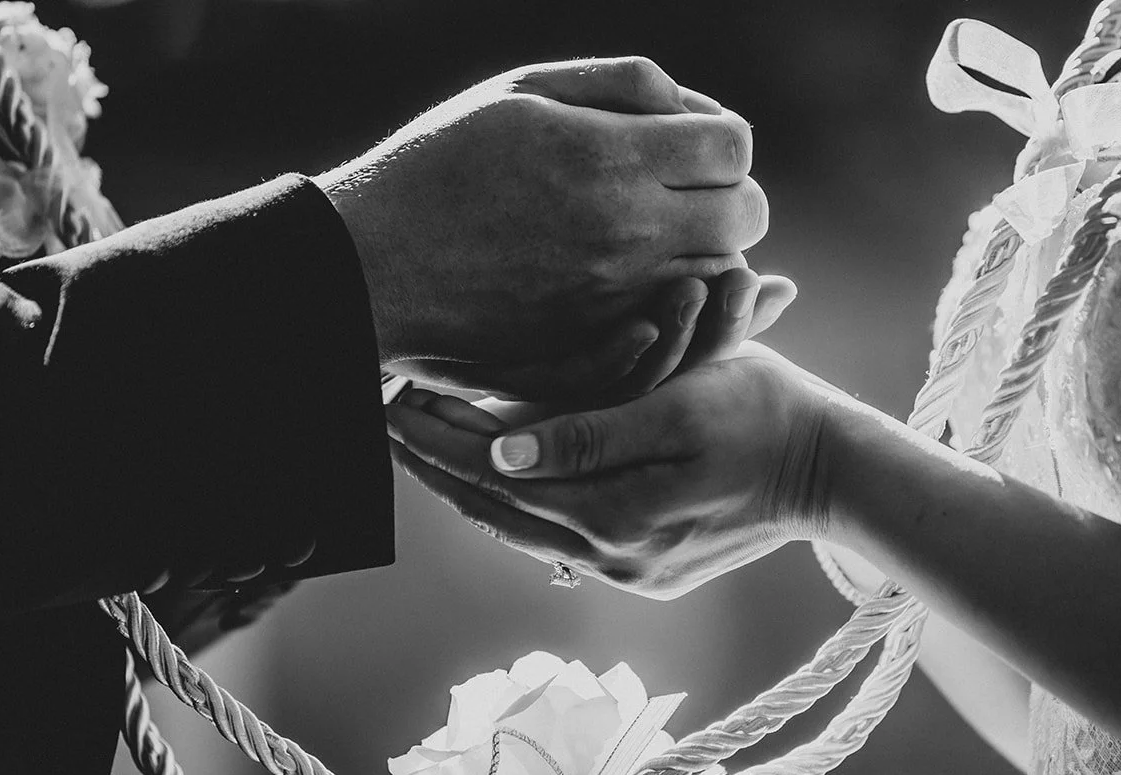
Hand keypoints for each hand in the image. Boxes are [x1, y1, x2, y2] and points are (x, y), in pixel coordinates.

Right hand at [317, 57, 774, 398]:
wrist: (375, 264)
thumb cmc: (442, 163)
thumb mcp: (524, 90)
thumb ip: (622, 84)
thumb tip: (697, 107)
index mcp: (609, 159)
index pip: (733, 146)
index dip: (721, 140)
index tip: (690, 146)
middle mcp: (625, 234)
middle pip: (745, 216)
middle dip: (729, 197)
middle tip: (687, 194)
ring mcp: (615, 299)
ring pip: (721, 277)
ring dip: (709, 253)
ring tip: (662, 237)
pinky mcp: (598, 345)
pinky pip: (679, 324)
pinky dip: (679, 302)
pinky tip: (646, 280)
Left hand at [386, 303, 844, 598]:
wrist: (832, 469)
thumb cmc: (765, 414)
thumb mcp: (682, 405)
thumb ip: (590, 434)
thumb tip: (500, 454)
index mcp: (615, 516)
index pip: (497, 476)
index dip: (437, 436)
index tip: (388, 395)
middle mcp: (612, 557)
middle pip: (496, 511)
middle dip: (435, 462)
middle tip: (381, 415)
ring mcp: (628, 571)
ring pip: (521, 528)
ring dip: (467, 486)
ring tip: (419, 442)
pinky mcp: (645, 571)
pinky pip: (556, 536)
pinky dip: (515, 503)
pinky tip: (490, 475)